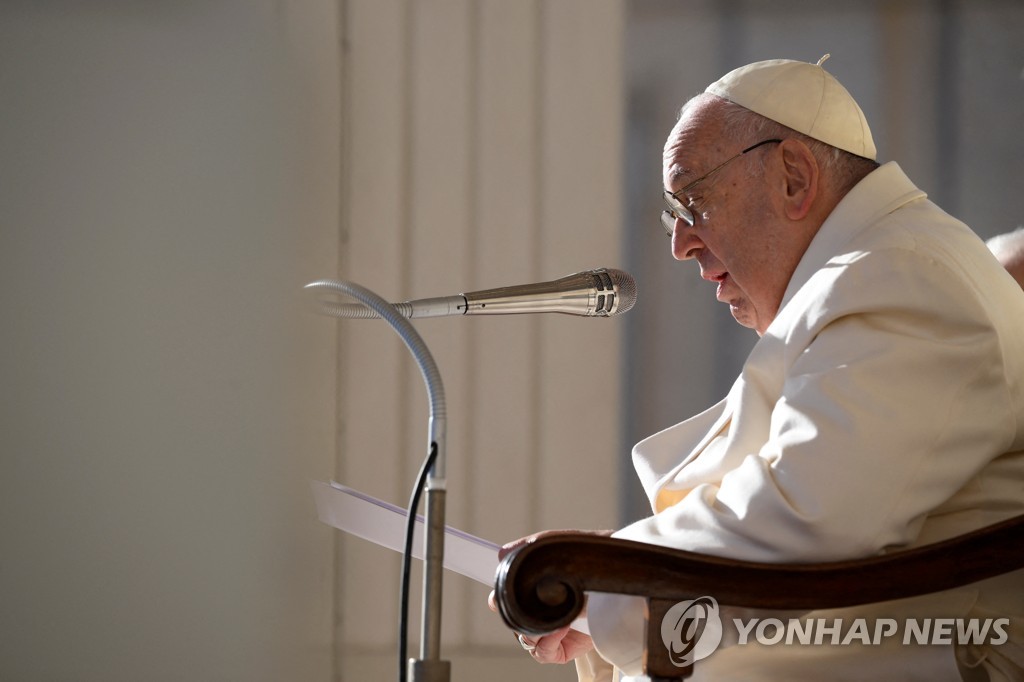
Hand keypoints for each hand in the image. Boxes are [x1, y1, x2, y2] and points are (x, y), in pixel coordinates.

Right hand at [488, 529, 613, 663]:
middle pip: (512, 621)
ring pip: (525, 639)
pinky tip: (563, 628)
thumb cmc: (593, 558)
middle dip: (519, 617)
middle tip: (531, 609)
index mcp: (534, 587)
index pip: (504, 597)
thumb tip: (501, 554)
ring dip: (537, 629)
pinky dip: (548, 644)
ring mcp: (552, 629)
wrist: (624, 577)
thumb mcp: (562, 545)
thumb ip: (533, 546)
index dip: (499, 600)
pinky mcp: (565, 647)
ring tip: (558, 617)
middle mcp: (541, 609)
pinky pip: (543, 653)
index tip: (498, 598)